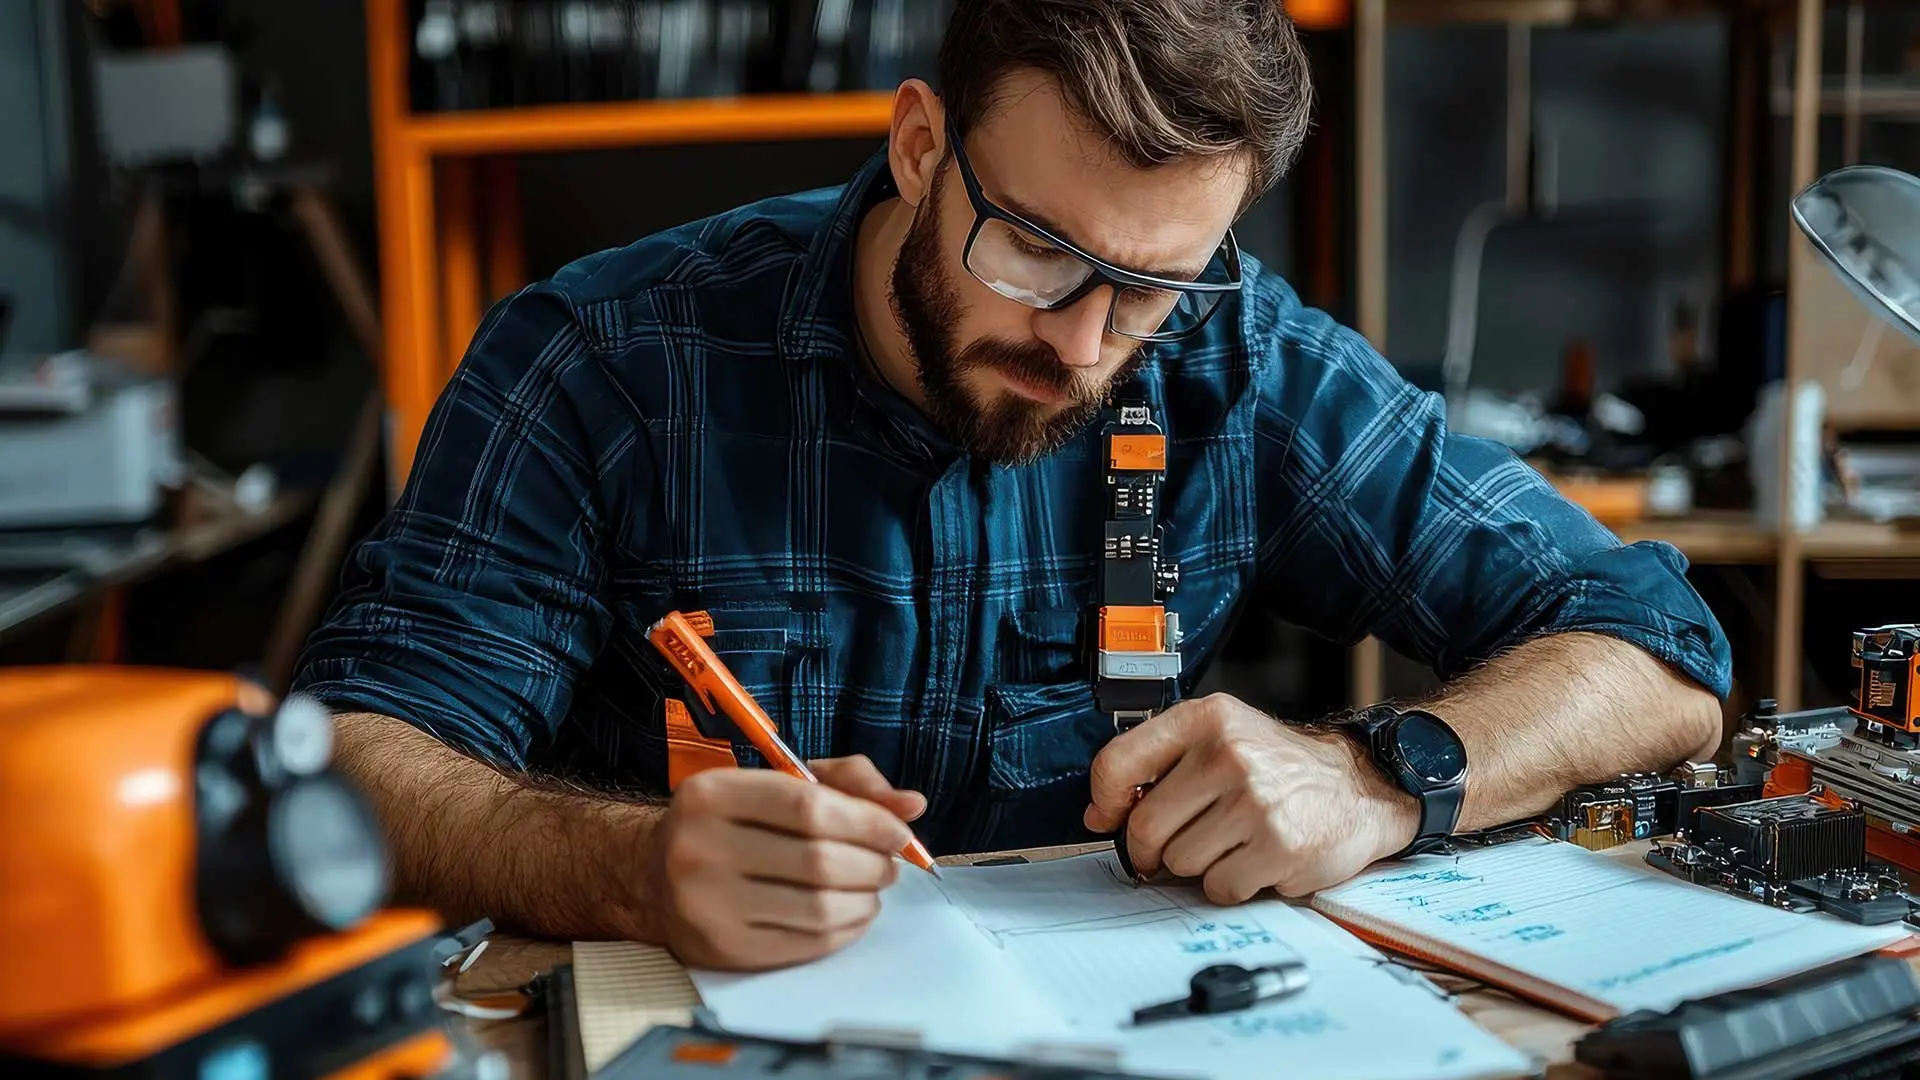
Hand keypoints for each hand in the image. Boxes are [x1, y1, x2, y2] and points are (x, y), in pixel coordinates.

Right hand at [638, 756, 926, 970]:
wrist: (650, 876)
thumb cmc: (729, 823)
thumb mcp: (774, 783)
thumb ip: (845, 783)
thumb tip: (912, 805)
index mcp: (713, 794)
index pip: (810, 808)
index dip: (869, 822)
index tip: (899, 832)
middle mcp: (700, 848)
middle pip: (819, 861)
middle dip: (873, 864)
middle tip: (889, 865)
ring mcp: (706, 905)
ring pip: (817, 907)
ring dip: (864, 900)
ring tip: (873, 889)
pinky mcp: (720, 948)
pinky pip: (804, 944)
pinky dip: (844, 930)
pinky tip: (851, 914)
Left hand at [1085, 694, 1417, 903]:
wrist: (1357, 787)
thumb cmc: (1278, 767)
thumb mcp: (1220, 738)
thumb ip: (1156, 764)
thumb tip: (1099, 814)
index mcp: (1206, 720)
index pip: (1117, 763)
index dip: (1105, 801)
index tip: (1111, 816)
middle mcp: (1228, 755)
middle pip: (1145, 827)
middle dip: (1153, 848)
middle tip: (1179, 843)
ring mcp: (1255, 802)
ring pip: (1180, 863)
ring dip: (1199, 866)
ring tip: (1232, 843)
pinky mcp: (1279, 847)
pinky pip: (1218, 888)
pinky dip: (1230, 885)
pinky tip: (1255, 860)